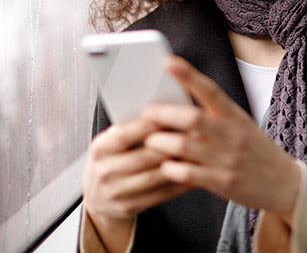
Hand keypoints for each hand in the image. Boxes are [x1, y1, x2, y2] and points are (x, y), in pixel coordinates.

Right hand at [83, 118, 189, 235]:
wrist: (97, 196)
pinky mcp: (129, 207)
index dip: (149, 125)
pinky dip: (180, 183)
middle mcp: (105, 171)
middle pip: (145, 156)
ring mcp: (116, 192)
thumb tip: (161, 110)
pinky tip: (194, 172)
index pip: (125, 134)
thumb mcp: (111, 141)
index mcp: (100, 149)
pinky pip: (161, 194)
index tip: (171, 114)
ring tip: (199, 151)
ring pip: (155, 176)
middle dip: (173, 143)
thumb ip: (130, 128)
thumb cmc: (110, 159)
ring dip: (180, 164)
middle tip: (195, 133)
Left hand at [142, 55, 300, 223]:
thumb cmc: (256, 151)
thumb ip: (215, 116)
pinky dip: (171, 168)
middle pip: (192, 117)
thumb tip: (180, 105)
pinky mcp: (222, 182)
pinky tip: (165, 166)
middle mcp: (231, 134)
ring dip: (160, 142)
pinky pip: (188, 174)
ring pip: (184, 145)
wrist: (284, 182)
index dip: (188, 75)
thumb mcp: (241, 125)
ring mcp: (226, 158)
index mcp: (235, 115)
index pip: (210, 90)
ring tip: (149, 140)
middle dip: (164, 113)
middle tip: (146, 112)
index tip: (169, 62)